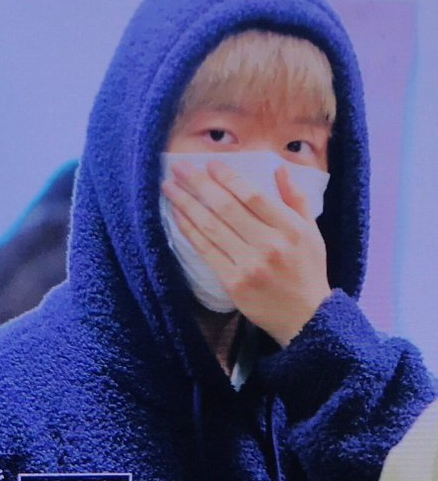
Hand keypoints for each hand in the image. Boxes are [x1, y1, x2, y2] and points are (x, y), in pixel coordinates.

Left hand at [161, 159, 330, 346]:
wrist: (305, 316)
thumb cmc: (308, 270)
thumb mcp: (311, 232)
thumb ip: (296, 199)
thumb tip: (279, 168)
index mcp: (290, 228)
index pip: (253, 196)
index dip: (228, 177)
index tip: (210, 163)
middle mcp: (269, 245)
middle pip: (227, 208)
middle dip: (200, 184)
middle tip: (181, 167)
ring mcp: (249, 265)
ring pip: (211, 228)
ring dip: (187, 204)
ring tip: (170, 187)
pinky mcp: (233, 283)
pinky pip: (206, 251)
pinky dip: (189, 231)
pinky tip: (177, 216)